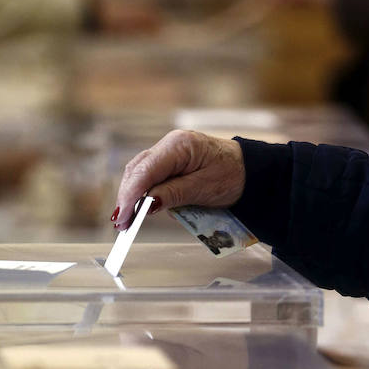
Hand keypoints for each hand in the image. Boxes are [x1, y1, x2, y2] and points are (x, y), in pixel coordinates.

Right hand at [111, 130, 245, 229]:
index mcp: (179, 146)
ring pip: (139, 173)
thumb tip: (147, 205)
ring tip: (125, 220)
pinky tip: (137, 207)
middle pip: (137, 170)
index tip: (122, 217)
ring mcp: (167, 151)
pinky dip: (141, 192)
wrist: (249, 170)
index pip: (146, 171)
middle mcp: (169, 144)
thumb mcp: (203, 189)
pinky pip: (148, 175)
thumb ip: (173, 195)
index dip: (130, 195)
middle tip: (120, 224)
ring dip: (131, 196)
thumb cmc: (232, 176)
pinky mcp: (168, 161)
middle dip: (126, 197)